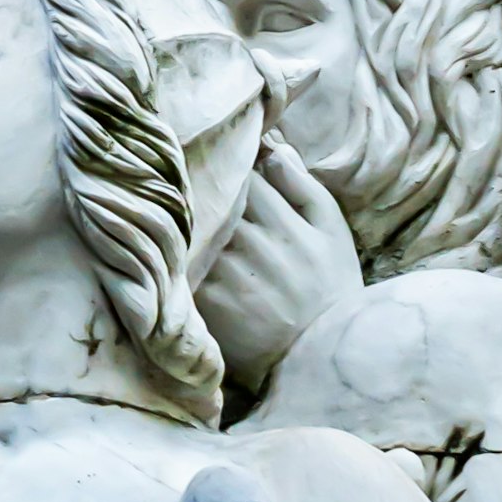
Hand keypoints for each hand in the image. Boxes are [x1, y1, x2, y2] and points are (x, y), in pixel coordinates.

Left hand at [194, 133, 364, 382]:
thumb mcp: (331, 229)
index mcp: (284, 220)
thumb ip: (302, 185)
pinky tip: (173, 253)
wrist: (317, 355)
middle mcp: (253, 243)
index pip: (240, 172)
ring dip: (182, 220)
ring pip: (191, 228)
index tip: (216, 163)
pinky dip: (175, 256)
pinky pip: (181, 266)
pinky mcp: (206, 303)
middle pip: (210, 198)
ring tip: (171, 214)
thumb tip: (271, 146)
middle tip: (186, 181)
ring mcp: (227, 274)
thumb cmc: (329, 286)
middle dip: (199, 189)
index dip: (226, 165)